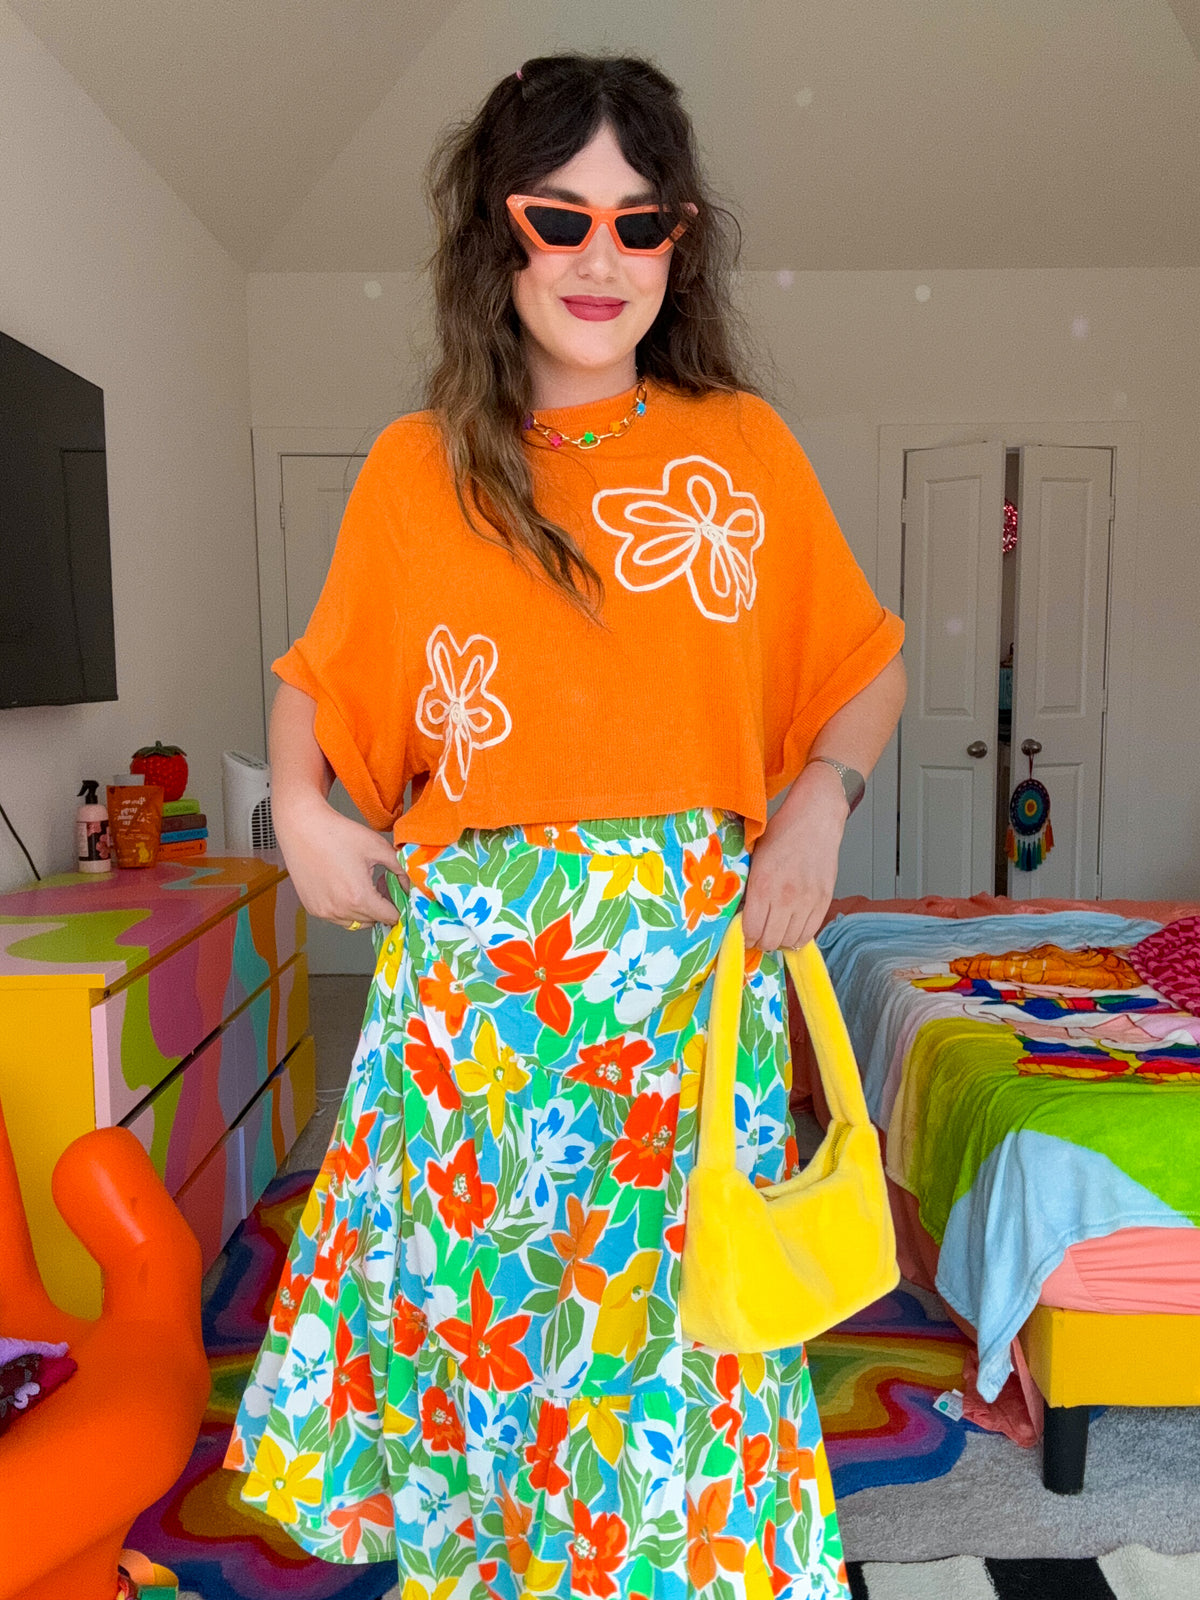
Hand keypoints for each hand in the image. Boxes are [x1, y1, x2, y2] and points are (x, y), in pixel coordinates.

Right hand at [273, 792, 406, 929]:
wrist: (302, 827)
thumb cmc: (338, 834)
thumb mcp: (377, 847)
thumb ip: (400, 869)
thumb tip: (409, 885)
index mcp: (359, 897)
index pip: (389, 917)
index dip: (398, 906)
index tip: (398, 895)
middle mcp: (340, 910)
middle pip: (373, 921)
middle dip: (381, 907)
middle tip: (380, 885)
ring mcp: (323, 911)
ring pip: (355, 923)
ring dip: (363, 910)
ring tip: (362, 885)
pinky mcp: (312, 908)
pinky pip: (337, 917)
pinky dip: (345, 908)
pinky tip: (345, 886)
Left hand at [741, 763, 848, 951]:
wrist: (815, 819)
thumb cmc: (782, 833)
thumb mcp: (754, 858)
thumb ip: (748, 886)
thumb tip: (741, 912)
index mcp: (763, 885)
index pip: (751, 930)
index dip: (745, 938)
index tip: (744, 935)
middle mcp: (785, 897)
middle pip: (770, 940)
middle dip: (761, 942)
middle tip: (759, 935)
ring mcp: (807, 900)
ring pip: (791, 940)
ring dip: (780, 941)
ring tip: (776, 931)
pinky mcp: (824, 900)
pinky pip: (810, 932)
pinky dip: (799, 936)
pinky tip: (792, 929)